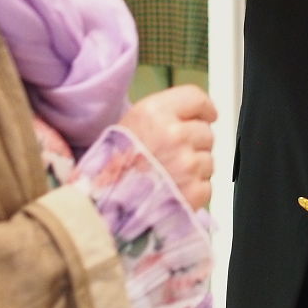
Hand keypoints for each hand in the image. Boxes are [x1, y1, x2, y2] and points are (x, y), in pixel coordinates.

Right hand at [118, 84, 218, 210]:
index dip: (205, 109)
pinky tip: (172, 191)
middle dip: (194, 143)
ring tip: (167, 176)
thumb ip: (164, 114)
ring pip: (208, 159)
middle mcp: (173, 134)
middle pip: (206, 131)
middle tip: (171, 156)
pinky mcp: (193, 191)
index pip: (197, 99)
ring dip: (194, 168)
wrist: (100, 208)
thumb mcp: (131, 124)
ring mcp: (186, 164)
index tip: (207, 115)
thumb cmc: (112, 168)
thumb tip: (196, 114)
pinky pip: (207, 185)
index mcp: (155, 113)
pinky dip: (194, 190)